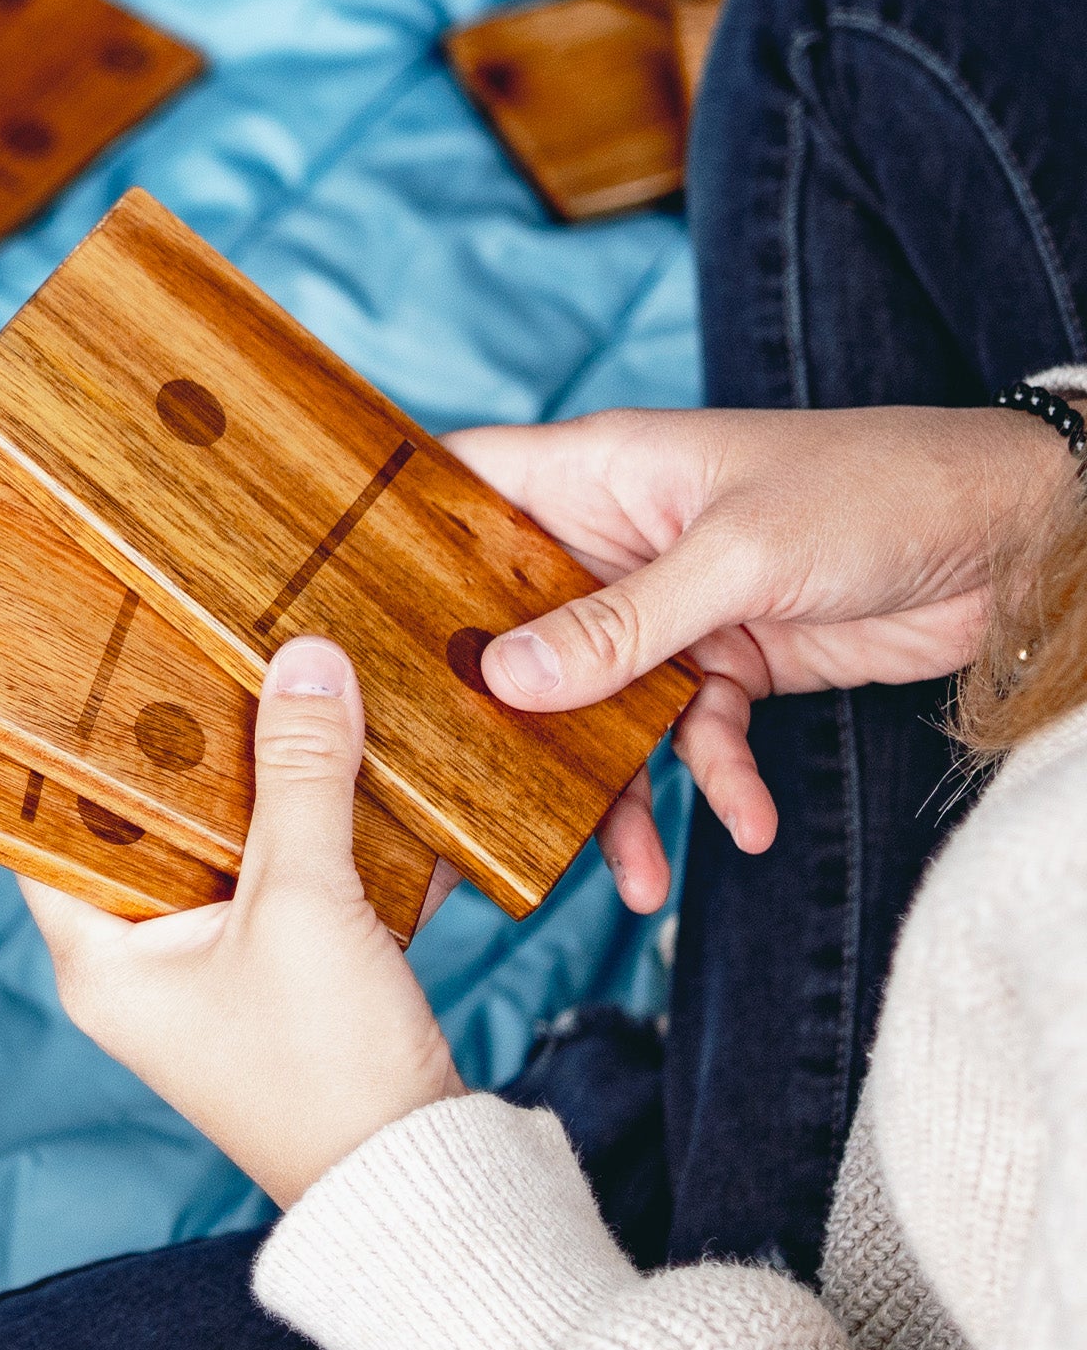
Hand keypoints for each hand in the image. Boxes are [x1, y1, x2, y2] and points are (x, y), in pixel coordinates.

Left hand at [21, 637, 463, 1207]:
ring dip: (263, 787)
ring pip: (221, 848)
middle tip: (210, 655)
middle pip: (144, 825)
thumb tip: (303, 662)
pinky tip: (352, 775)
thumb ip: (300, 778)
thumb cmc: (327, 1067)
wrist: (416, 1176)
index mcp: (101, 959)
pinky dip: (313, 835)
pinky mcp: (276, 978)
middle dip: (191, 748)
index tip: (100, 663)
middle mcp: (140, 967)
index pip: (46, 827)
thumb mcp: (305, 903)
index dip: (68, 746)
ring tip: (286, 694)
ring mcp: (209, 975)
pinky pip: (279, 881)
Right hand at [443, 405, 1070, 909]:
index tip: (332, 612)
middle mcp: (613, 544)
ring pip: (593, 709)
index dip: (393, 538)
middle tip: (449, 788)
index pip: (461, 490)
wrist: (1021, 541)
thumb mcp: (739, 558)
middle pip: (513, 630)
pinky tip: (743, 825)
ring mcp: (666, 609)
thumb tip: (507, 681)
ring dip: (610, 790)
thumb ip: (620, 627)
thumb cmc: (878, 491)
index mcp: (597, 476)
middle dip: (490, 712)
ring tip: (625, 873)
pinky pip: (685, 739)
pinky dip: (710, 786)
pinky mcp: (724, 664)